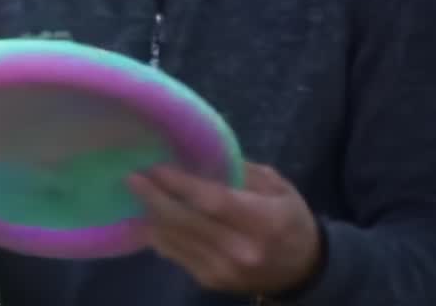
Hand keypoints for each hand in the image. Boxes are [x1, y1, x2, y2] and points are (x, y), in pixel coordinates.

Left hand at [127, 161, 322, 295]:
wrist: (302, 270)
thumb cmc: (289, 219)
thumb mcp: (278, 188)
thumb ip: (241, 172)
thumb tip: (200, 153)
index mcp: (264, 222)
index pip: (213, 202)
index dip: (180, 184)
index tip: (156, 167)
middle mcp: (241, 250)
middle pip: (186, 222)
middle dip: (154, 197)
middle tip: (132, 177)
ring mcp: (223, 270)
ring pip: (174, 240)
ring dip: (151, 215)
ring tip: (138, 192)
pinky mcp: (210, 281)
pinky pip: (174, 255)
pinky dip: (159, 234)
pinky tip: (151, 216)